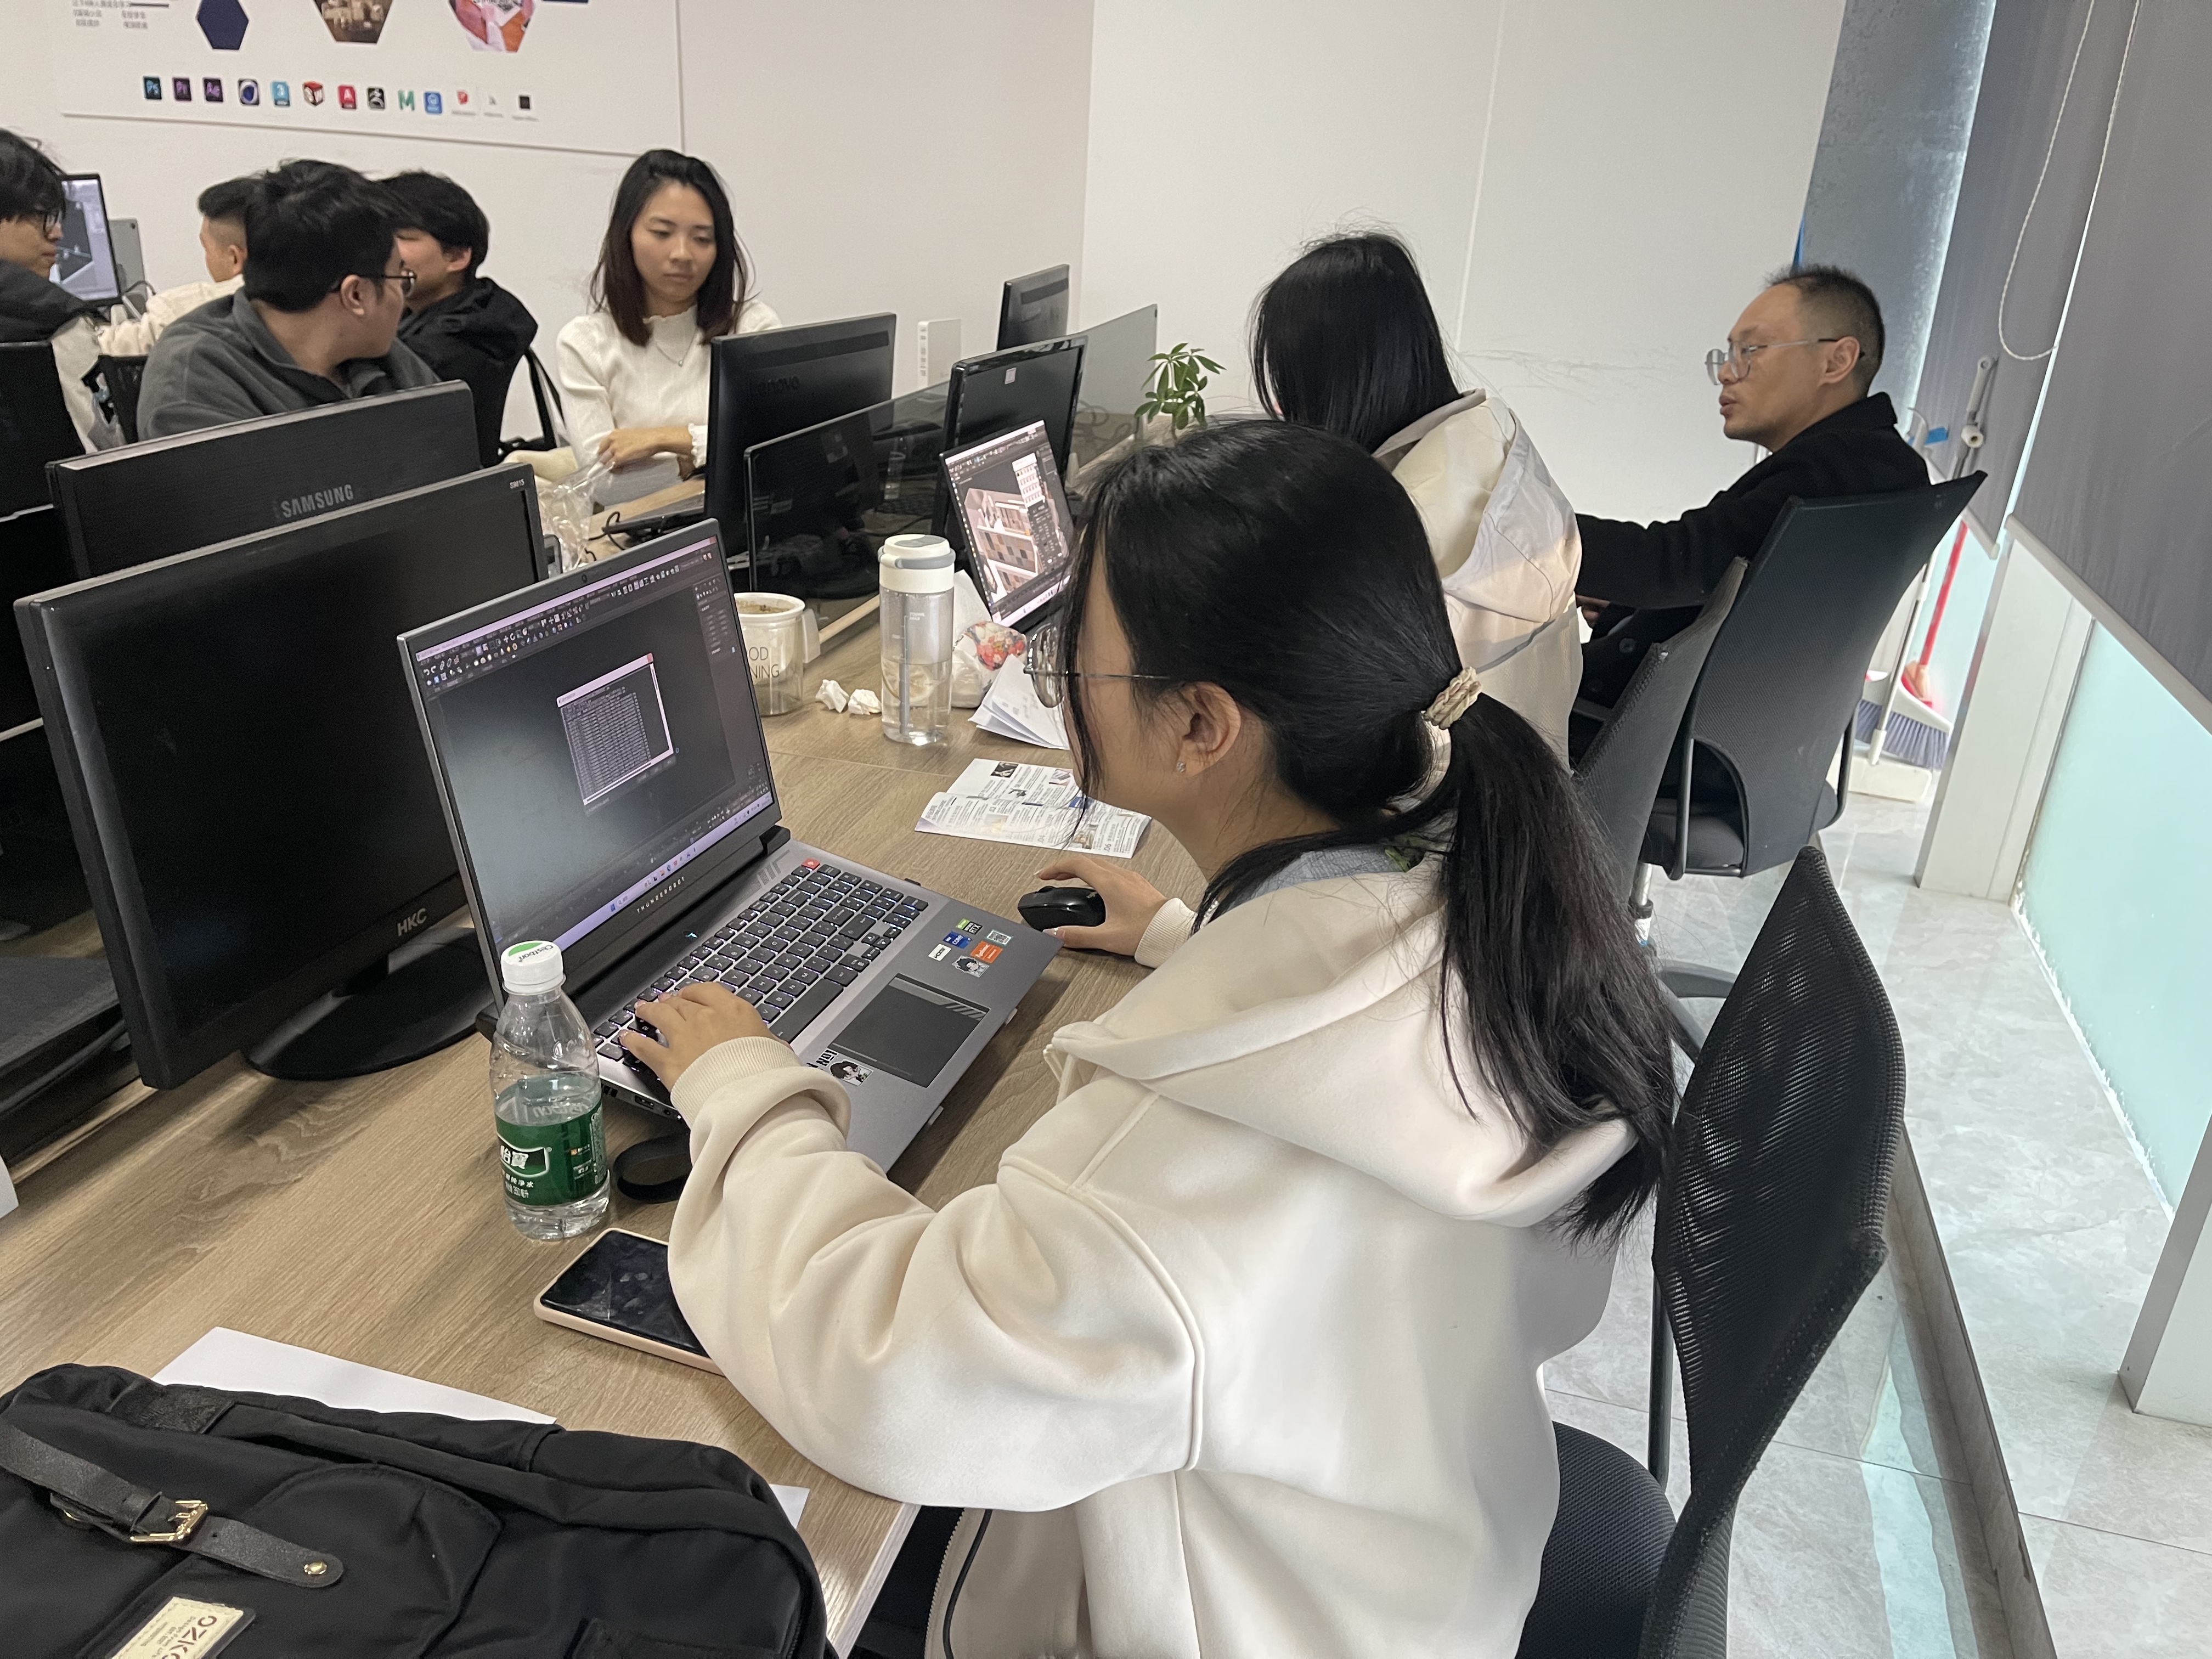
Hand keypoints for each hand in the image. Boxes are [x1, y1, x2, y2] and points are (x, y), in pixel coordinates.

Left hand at [596, 425, 691, 469]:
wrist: (654, 439)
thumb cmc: (646, 437)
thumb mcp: (629, 435)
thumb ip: (621, 441)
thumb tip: (618, 450)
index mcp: (613, 434)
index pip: (601, 446)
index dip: (604, 453)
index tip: (608, 458)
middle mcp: (611, 440)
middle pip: (601, 454)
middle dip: (605, 461)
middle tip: (611, 465)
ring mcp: (615, 449)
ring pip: (604, 461)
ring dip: (609, 466)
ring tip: (617, 468)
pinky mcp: (619, 457)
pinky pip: (611, 466)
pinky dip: (614, 470)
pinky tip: (620, 470)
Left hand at [619, 983, 775, 1086]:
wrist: (749, 1098)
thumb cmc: (767, 1076)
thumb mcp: (778, 1051)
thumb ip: (769, 1042)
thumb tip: (774, 1045)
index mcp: (734, 1011)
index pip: (707, 991)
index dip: (695, 992)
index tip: (691, 994)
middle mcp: (705, 1019)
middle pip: (681, 1003)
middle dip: (671, 1001)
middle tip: (666, 1001)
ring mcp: (684, 1039)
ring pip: (660, 1017)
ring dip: (650, 1011)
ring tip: (643, 1010)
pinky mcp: (669, 1063)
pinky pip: (645, 1048)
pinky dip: (633, 1041)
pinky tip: (626, 1038)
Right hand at [1032, 854, 1168, 956]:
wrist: (1174, 933)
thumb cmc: (1148, 932)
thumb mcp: (1106, 937)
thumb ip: (1078, 936)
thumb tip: (1056, 934)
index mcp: (1110, 883)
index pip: (1076, 864)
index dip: (1056, 867)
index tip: (1044, 874)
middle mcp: (1121, 876)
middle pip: (1087, 861)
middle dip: (1067, 867)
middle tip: (1054, 876)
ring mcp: (1132, 879)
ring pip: (1102, 864)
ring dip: (1083, 869)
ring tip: (1073, 880)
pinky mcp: (1140, 885)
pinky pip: (1114, 872)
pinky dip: (1099, 874)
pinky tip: (1099, 888)